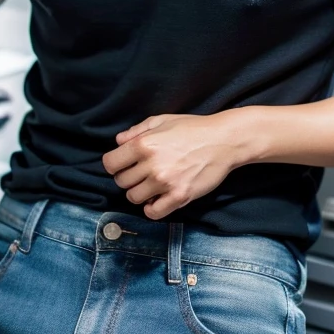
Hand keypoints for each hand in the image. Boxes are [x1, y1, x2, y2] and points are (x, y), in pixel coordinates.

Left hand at [102, 112, 236, 219]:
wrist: (223, 141)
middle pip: (121, 182)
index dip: (114, 164)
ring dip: (139, 193)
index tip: (123, 164)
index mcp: (144, 143)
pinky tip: (158, 198)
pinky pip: (153, 213)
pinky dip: (152, 208)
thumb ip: (137, 131)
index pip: (110, 164)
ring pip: (134, 198)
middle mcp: (151, 164)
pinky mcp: (179, 197)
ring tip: (151, 184)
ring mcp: (165, 182)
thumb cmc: (192, 128)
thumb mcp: (162, 121)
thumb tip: (118, 142)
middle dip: (128, 178)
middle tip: (141, 173)